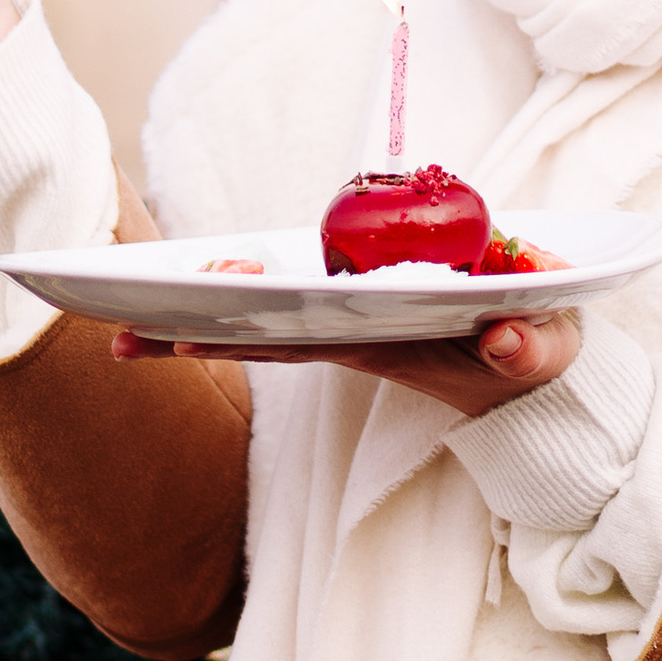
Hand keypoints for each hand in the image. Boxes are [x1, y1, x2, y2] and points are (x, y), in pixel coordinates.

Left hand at [109, 308, 582, 418]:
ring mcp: (347, 322)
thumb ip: (528, 348)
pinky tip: (188, 291)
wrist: (531, 369)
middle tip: (120, 335)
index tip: (186, 336)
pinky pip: (281, 304)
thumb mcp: (542, 353)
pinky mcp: (353, 307)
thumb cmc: (532, 355)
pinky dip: (234, 299)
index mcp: (381, 341)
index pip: (299, 340)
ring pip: (260, 321)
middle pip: (260, 334)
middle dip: (193, 332)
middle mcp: (351, 334)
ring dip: (197, 319)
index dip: (243, 336)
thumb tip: (507, 340)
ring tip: (124, 322)